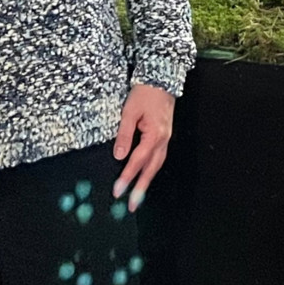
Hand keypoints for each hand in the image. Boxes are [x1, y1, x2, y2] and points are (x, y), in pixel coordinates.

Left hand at [112, 82, 175, 211]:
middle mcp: (163, 140)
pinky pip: (159, 157)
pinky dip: (151, 170)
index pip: (138, 161)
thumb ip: (124, 135)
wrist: (162, 78)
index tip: (117, 191)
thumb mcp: (129, 112)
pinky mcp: (165, 135)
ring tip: (138, 197)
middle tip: (131, 206)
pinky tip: (145, 175)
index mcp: (154, 135)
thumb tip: (119, 156)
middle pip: (151, 169)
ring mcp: (166, 138)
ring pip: (157, 165)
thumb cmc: (145, 93)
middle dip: (141, 189)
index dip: (127, 177)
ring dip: (147, 182)